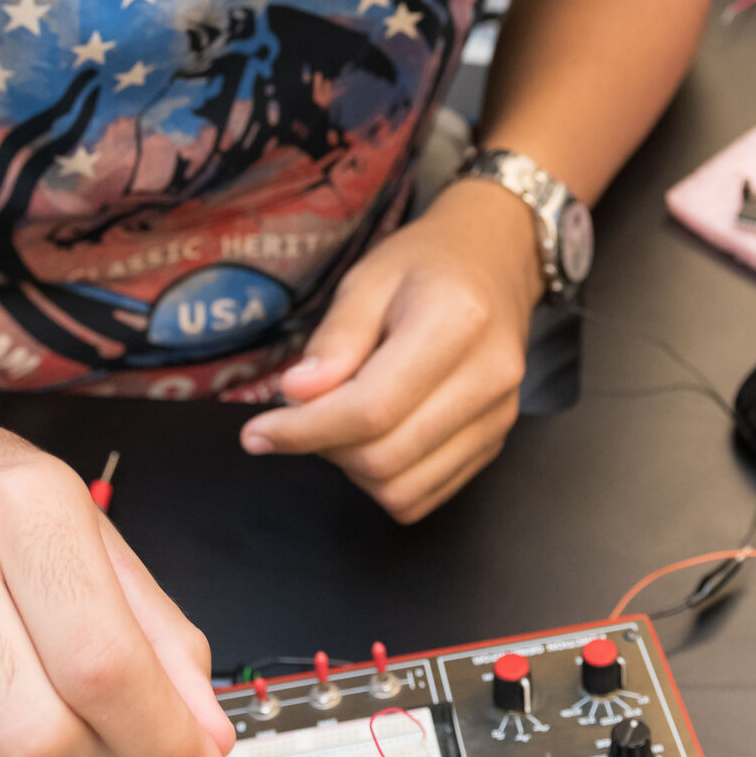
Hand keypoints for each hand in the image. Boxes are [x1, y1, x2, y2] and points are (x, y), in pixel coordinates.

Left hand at [239, 179, 544, 520]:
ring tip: (342, 419)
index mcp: (455, 324)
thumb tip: (298, 397)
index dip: (304, 431)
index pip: (370, 409)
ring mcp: (498, 416)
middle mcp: (488, 378)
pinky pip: (425, 494)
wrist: (493, 262)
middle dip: (324, 448)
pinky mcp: (494, 441)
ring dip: (353, 468)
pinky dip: (384, 480)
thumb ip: (334, 341)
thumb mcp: (367, 279)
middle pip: (385, 457)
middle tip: (303, 414)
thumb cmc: (425, 265)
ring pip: (403, 489)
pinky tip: (373, 435)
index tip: (257, 434)